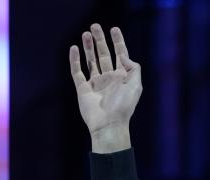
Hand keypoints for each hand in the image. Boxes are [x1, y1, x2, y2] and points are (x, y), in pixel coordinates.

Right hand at [69, 25, 141, 152]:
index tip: (114, 29)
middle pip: (103, 55)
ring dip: (88, 47)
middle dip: (100, 40)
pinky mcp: (83, 89)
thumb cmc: (123, 107)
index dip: (118, 42)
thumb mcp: (135, 86)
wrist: (108, 124)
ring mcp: (95, 84)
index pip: (120, 55)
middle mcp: (109, 79)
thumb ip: (133, 68)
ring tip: (86, 33)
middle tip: (95, 26)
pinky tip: (74, 49)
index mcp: (122, 78)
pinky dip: (75, 60)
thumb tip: (124, 56)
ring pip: (91, 61)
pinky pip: (77, 72)